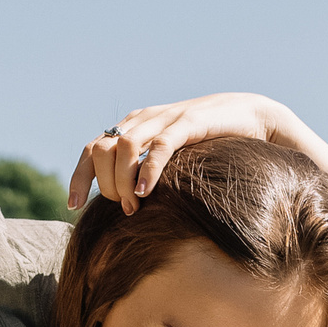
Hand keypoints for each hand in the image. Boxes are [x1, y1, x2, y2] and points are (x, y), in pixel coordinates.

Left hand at [69, 93, 304, 213]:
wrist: (253, 117)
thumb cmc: (212, 145)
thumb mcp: (174, 159)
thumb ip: (151, 173)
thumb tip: (129, 208)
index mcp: (135, 128)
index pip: (92, 150)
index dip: (79, 178)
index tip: (73, 206)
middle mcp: (144, 120)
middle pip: (101, 150)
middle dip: (105, 184)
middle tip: (126, 209)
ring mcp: (165, 119)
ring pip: (123, 147)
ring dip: (122, 181)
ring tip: (135, 205)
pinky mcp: (189, 123)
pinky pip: (159, 146)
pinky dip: (148, 170)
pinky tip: (144, 192)